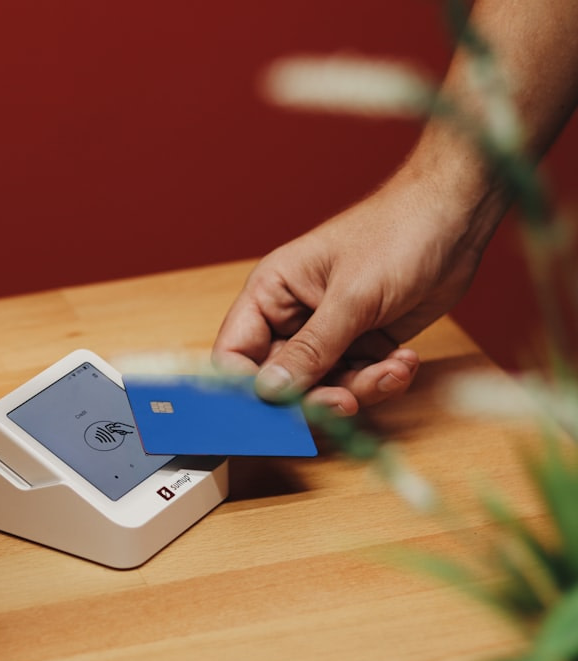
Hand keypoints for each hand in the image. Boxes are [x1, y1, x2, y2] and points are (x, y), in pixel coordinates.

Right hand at [212, 168, 493, 415]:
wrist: (457, 217)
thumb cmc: (397, 234)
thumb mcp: (351, 297)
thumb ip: (311, 349)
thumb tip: (269, 390)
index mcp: (271, 294)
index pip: (235, 353)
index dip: (245, 387)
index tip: (274, 411)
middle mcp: (292, 317)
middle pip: (281, 381)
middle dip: (316, 395)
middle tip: (346, 402)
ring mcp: (328, 333)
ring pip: (325, 387)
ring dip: (361, 387)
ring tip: (394, 368)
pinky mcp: (362, 344)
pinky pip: (360, 380)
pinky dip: (384, 378)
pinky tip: (405, 359)